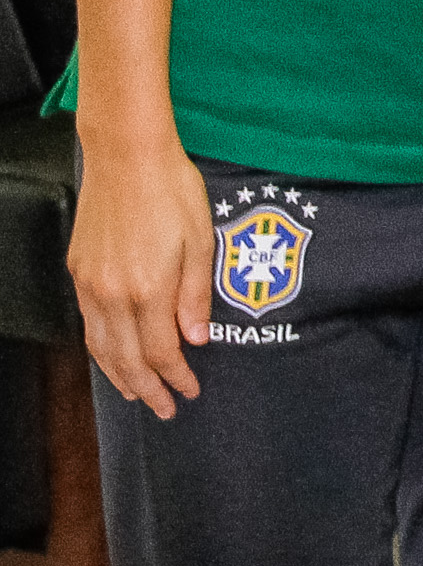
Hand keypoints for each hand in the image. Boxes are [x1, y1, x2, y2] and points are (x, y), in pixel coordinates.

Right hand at [70, 137, 216, 416]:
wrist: (127, 156)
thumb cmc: (173, 191)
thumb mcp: (201, 241)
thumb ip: (195, 296)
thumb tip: (196, 340)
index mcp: (148, 288)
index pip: (160, 352)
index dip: (175, 377)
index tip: (189, 392)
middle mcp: (112, 293)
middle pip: (127, 359)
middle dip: (146, 389)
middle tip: (164, 409)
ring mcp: (91, 284)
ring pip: (101, 347)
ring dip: (119, 376)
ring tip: (136, 394)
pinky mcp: (79, 271)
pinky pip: (88, 324)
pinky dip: (101, 349)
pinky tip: (113, 355)